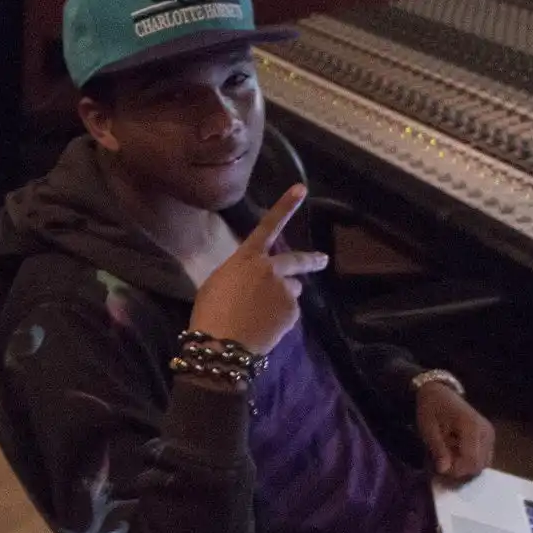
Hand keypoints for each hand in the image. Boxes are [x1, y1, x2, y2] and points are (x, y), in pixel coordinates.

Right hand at [188, 184, 327, 354]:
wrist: (222, 344)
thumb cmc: (210, 313)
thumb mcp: (217, 283)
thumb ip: (240, 274)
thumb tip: (253, 280)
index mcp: (247, 258)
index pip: (267, 226)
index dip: (284, 207)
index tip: (301, 188)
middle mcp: (270, 268)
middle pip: (297, 261)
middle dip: (312, 260)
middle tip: (322, 260)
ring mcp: (285, 290)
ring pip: (292, 291)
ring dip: (284, 298)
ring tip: (263, 316)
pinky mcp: (292, 312)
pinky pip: (289, 313)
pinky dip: (281, 319)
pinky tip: (265, 328)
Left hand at [416, 384, 494, 478]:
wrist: (439, 392)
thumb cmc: (431, 409)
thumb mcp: (428, 429)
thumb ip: (438, 449)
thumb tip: (444, 470)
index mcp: (471, 427)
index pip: (471, 460)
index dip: (456, 470)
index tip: (440, 468)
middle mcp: (486, 432)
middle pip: (479, 465)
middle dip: (460, 469)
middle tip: (442, 462)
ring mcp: (490, 435)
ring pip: (482, 464)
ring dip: (464, 466)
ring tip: (448, 456)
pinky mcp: (489, 437)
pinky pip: (483, 458)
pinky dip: (469, 460)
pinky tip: (456, 453)